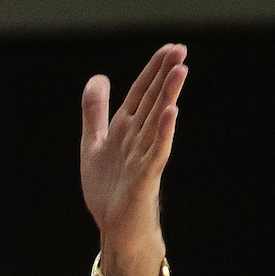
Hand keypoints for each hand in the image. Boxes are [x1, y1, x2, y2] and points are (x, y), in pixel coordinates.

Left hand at [80, 44, 185, 275]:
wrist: (116, 227)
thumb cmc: (110, 189)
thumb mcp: (94, 144)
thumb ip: (95, 112)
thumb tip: (99, 77)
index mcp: (125, 128)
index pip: (141, 92)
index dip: (153, 70)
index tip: (170, 48)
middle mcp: (137, 138)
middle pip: (152, 101)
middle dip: (165, 76)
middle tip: (180, 50)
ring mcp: (143, 156)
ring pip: (157, 121)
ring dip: (168, 96)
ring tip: (180, 71)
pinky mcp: (145, 178)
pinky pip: (156, 152)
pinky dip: (163, 133)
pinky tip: (171, 113)